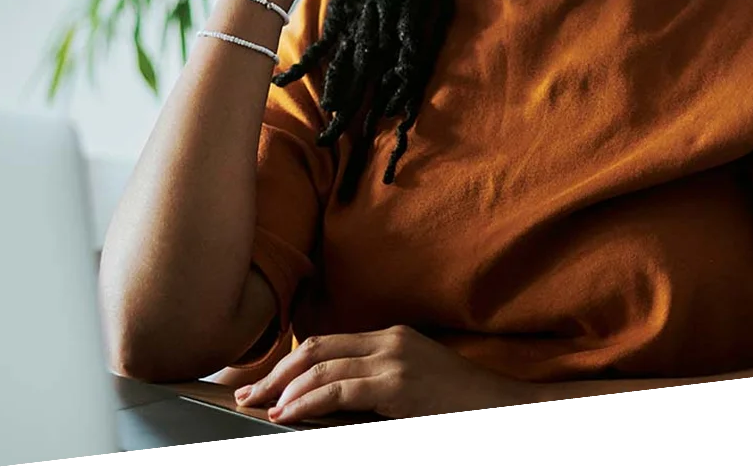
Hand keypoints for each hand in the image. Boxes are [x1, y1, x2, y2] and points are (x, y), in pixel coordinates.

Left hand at [232, 325, 531, 422]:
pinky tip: (288, 414)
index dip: (289, 363)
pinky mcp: (397, 385)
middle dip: (276, 374)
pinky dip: (307, 402)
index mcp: (391, 338)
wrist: (504, 406)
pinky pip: (340, 390)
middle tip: (248, 395)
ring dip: (284, 390)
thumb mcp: (412, 384)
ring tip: (261, 407)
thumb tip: (327, 398)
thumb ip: (375, 383)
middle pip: (316, 351)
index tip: (264, 384)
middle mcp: (389, 342)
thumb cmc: (459, 403)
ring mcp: (394, 361)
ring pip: (322, 368)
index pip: (326, 343)